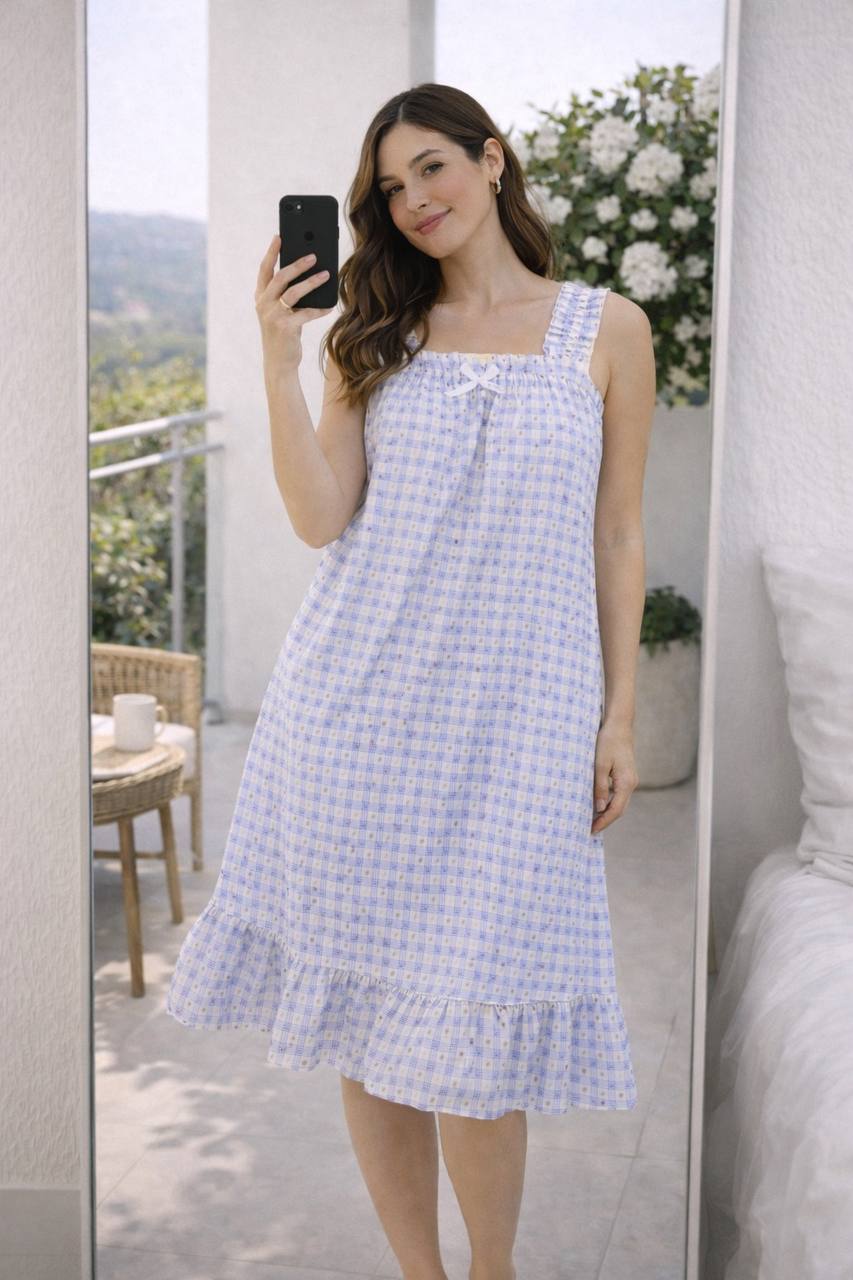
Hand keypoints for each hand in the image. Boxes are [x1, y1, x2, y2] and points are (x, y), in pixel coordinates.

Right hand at [254, 233, 334, 375]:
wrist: (278, 363)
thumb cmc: (282, 335)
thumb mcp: (279, 313)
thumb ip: (285, 296)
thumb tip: (306, 275)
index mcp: (261, 298)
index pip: (264, 271)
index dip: (271, 253)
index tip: (279, 237)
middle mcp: (264, 305)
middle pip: (280, 277)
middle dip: (297, 264)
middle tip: (313, 255)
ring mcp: (273, 316)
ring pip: (293, 292)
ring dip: (311, 282)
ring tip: (326, 275)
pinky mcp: (286, 328)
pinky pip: (306, 313)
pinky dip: (319, 308)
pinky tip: (329, 306)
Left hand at [590, 719, 638, 833]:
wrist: (619, 725)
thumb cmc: (608, 742)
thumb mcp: (600, 765)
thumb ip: (600, 787)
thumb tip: (599, 808)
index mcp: (626, 783)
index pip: (615, 810)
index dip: (604, 822)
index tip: (592, 830)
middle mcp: (631, 783)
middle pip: (620, 809)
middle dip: (606, 820)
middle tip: (591, 829)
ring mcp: (631, 779)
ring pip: (620, 802)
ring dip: (608, 812)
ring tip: (592, 819)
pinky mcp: (627, 775)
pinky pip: (619, 794)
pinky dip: (610, 801)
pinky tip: (599, 803)